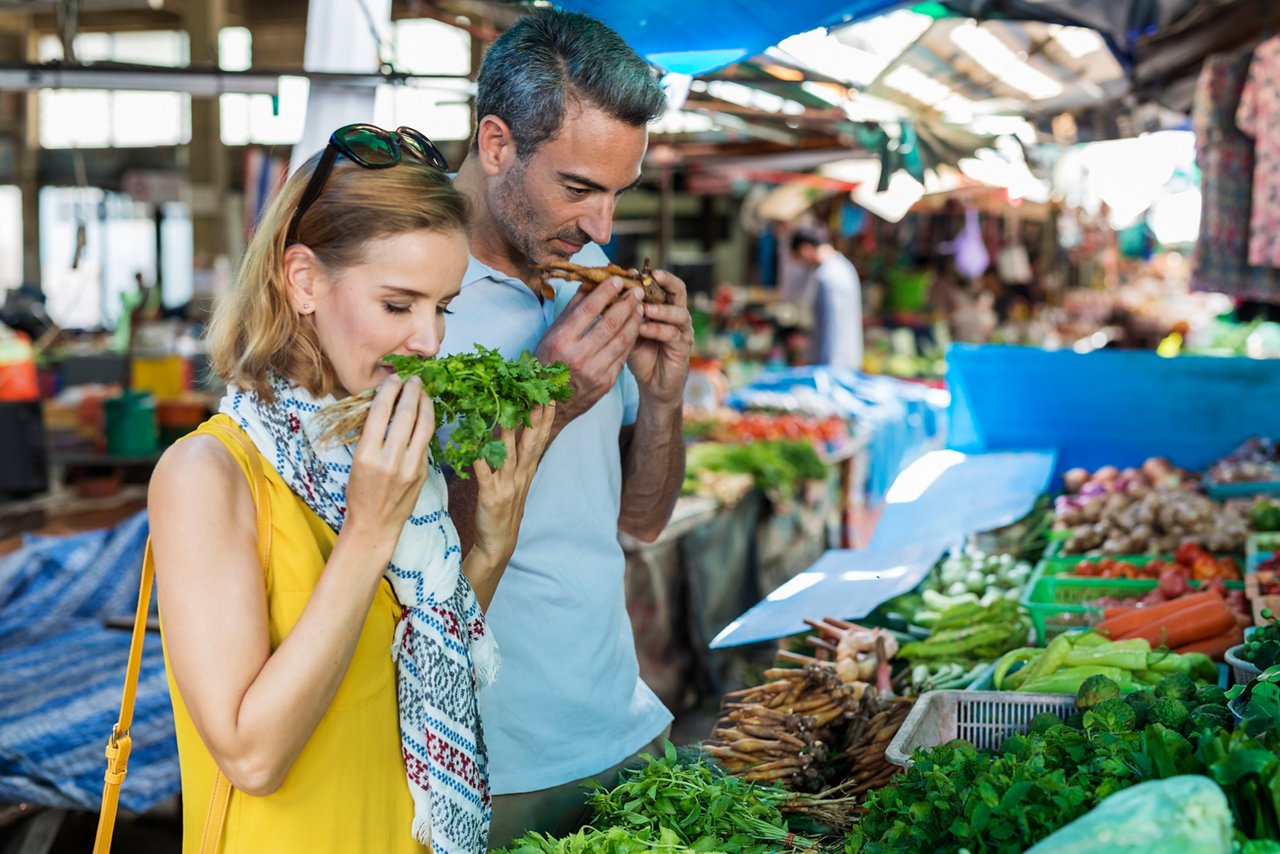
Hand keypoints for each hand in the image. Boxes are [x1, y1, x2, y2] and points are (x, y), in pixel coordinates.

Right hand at [344, 375, 434, 546]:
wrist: (375, 524)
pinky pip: (426, 442)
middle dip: (411, 392)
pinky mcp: (423, 473)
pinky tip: (425, 414)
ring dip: (425, 404)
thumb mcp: (357, 462)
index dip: (389, 391)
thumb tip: (385, 405)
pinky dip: (426, 424)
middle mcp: (389, 460)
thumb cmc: (360, 492)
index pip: (380, 413)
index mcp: (366, 456)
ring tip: (423, 391)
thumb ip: (372, 436)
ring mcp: (410, 467)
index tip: (394, 379)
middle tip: (413, 379)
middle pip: (405, 415)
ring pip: (424, 427)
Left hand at [469, 403, 556, 569]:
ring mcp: (506, 485)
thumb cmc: (504, 511)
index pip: (540, 440)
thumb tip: (513, 436)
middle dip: (536, 420)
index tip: (550, 398)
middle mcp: (520, 476)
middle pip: (531, 443)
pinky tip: (475, 443)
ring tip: (511, 411)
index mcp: (526, 471)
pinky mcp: (490, 495)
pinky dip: (480, 458)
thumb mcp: (517, 483)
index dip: (546, 419)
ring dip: (511, 432)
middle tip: (541, 397)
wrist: (498, 543)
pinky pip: (484, 473)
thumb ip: (517, 461)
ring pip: (510, 454)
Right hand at [536, 278, 643, 426]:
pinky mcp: (606, 383)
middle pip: (610, 323)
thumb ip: (572, 309)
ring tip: (640, 307)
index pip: (588, 310)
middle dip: (627, 303)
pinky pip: (623, 356)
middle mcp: (577, 357)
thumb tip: (589, 282)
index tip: (618, 279)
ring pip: (622, 340)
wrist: (548, 404)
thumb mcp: (552, 334)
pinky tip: (636, 327)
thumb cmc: (548, 362)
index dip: (606, 292)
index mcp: (561, 341)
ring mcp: (594, 372)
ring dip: (635, 320)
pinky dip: (631, 339)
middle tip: (637, 290)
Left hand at [629, 269, 692, 406]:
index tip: (631, 271)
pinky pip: (673, 334)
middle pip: (679, 290)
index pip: (662, 283)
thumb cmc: (640, 353)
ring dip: (661, 309)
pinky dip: (657, 330)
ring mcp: (682, 330)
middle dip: (666, 281)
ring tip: (645, 308)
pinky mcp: (683, 347)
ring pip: (679, 312)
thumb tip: (601, 293)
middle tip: (652, 276)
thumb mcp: (628, 329)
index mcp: (664, 306)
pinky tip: (643, 329)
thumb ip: (621, 313)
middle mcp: (677, 315)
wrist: (653, 382)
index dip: (648, 275)